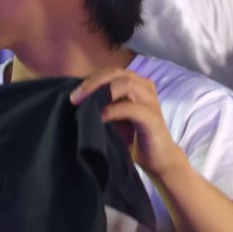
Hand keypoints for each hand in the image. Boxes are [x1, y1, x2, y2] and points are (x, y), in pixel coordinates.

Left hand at [71, 67, 188, 181]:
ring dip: (102, 92)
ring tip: (85, 105)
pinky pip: (131, 108)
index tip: (74, 94)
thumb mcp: (115, 116)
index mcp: (136, 84)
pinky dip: (113, 111)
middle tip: (75, 98)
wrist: (158, 159)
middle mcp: (145, 87)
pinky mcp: (153, 118)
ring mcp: (151, 101)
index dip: (91, 79)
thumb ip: (103, 103)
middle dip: (93, 83)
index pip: (110, 72)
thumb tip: (77, 98)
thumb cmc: (134, 137)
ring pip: (126, 84)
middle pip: (117, 73)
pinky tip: (101, 118)